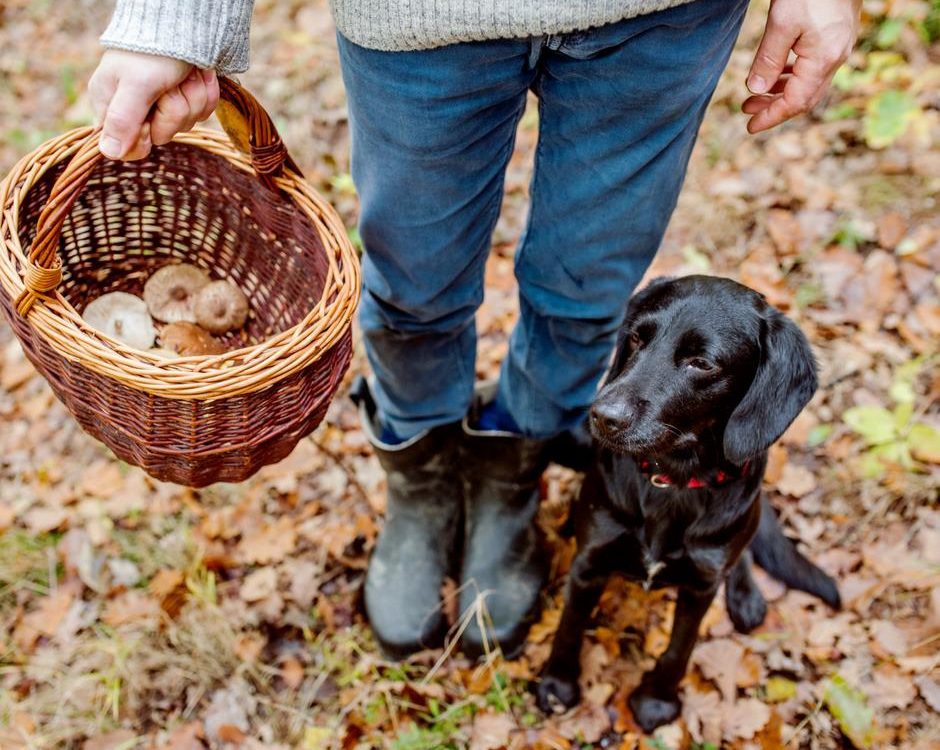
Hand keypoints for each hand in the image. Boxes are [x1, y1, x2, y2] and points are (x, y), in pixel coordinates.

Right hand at [88, 50, 219, 159]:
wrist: (186, 24)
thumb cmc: (153, 52)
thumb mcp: (136, 86)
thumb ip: (122, 120)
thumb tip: (108, 153)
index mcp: (111, 106)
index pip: (127, 149)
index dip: (144, 139)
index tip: (149, 122)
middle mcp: (136, 109)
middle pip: (163, 136)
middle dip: (174, 111)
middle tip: (169, 86)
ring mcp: (164, 105)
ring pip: (186, 124)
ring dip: (191, 98)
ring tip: (183, 75)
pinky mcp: (187, 99)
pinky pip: (202, 112)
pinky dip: (204, 93)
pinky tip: (198, 75)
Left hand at [743, 0, 859, 133]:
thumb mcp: (781, 23)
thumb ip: (768, 59)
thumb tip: (755, 90)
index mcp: (824, 59)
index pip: (796, 102)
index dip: (772, 117)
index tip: (750, 127)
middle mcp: (836, 57)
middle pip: (805, 97)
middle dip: (775, 107)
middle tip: (747, 110)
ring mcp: (839, 46)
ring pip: (810, 82)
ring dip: (782, 91)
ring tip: (756, 94)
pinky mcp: (837, 36)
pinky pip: (814, 67)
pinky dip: (794, 76)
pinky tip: (778, 73)